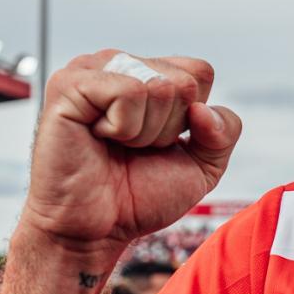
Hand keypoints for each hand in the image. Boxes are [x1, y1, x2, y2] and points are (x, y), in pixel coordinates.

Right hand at [20, 49, 241, 258]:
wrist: (95, 230)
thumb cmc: (140, 195)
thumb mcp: (204, 164)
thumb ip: (225, 131)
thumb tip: (202, 110)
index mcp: (148, 73)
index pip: (200, 72)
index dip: (192, 118)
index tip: (160, 141)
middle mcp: (120, 63)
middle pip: (185, 82)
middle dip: (169, 128)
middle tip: (133, 148)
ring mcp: (91, 69)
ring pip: (160, 86)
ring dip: (146, 131)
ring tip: (116, 144)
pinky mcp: (68, 84)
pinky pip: (129, 92)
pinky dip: (124, 127)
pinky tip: (98, 138)